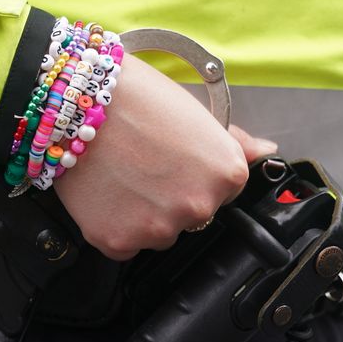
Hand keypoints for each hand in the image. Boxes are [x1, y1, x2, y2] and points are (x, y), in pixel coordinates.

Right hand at [55, 53, 275, 260]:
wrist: (76, 101)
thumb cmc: (134, 98)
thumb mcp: (193, 112)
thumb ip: (234, 142)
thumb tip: (266, 152)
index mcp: (226, 174)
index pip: (223, 191)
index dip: (195, 173)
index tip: (173, 158)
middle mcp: (198, 206)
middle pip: (191, 216)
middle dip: (171, 196)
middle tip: (142, 164)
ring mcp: (158, 228)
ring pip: (157, 233)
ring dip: (142, 214)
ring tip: (121, 175)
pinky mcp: (118, 240)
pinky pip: (123, 244)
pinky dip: (113, 226)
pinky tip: (105, 193)